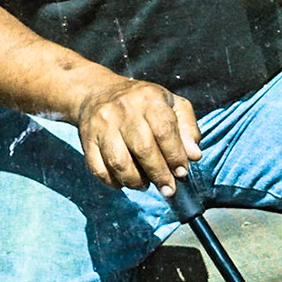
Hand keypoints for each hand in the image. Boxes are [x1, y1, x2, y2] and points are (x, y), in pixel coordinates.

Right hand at [75, 77, 200, 192]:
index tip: (181, 173)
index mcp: (149, 98)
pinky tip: (125, 182)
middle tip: (168, 189)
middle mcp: (124, 109)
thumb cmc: (144, 103)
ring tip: (146, 184)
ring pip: (119, 162)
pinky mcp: (87, 139)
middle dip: (159, 174)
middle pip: (143, 148)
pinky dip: (113, 182)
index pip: (164, 130)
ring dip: (135, 181)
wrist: (98, 92)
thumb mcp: (172, 104)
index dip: (175, 155)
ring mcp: (102, 124)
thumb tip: (194, 156)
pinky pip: (98, 168)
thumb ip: (187, 128)